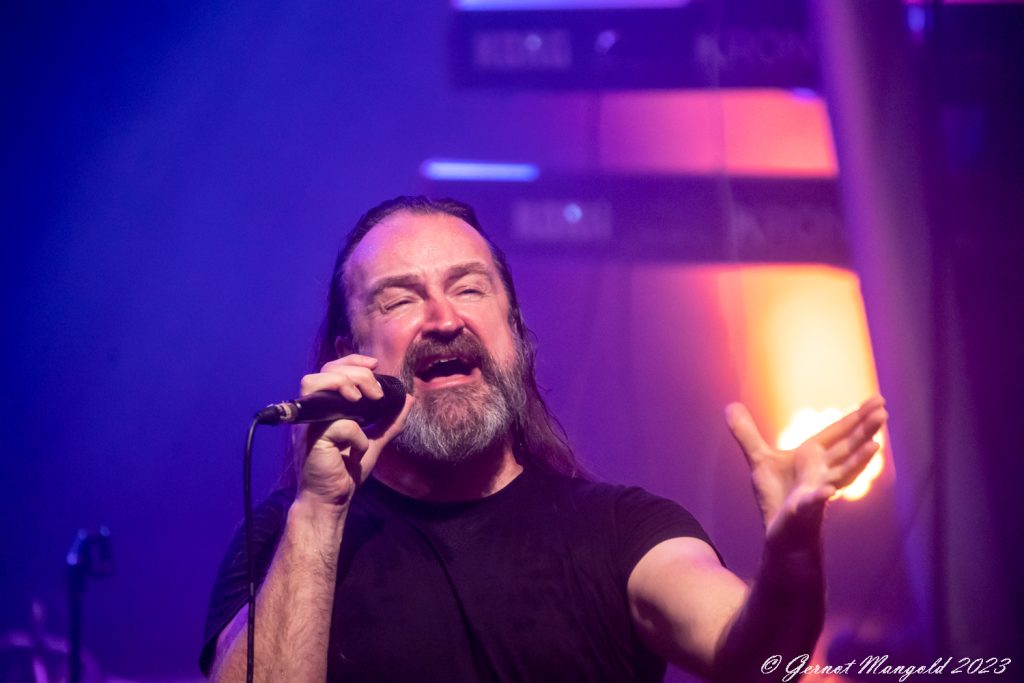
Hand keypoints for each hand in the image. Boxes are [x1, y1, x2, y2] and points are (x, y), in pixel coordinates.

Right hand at [295, 354, 412, 508]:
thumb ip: (390, 421)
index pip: (332, 369)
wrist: (333, 500)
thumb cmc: (346, 472)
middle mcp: (313, 411)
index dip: (352, 360)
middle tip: (376, 393)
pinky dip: (355, 434)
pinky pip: (337, 425)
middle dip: (356, 373)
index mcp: (325, 408)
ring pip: (316, 383)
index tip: (375, 363)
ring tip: (362, 400)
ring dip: (344, 384)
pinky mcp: (313, 439)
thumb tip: (408, 399)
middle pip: (326, 371)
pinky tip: (358, 449)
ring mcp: (309, 424)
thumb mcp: (374, 442)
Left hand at [725, 396, 886, 545]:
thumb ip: (746, 434)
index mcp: (813, 457)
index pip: (838, 433)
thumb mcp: (758, 460)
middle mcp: (822, 472)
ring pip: (840, 474)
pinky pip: (811, 504)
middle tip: (883, 412)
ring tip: (875, 446)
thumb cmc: (776, 498)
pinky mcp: (802, 512)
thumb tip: (731, 406)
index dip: (856, 416)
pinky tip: (825, 492)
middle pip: (847, 448)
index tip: (879, 400)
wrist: (780, 535)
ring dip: (858, 461)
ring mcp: (816, 492)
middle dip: (865, 431)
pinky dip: (818, 497)